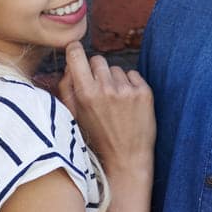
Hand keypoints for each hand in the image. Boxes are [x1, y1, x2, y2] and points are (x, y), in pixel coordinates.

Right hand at [58, 42, 154, 174]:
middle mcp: (106, 89)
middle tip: (99, 91)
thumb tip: (69, 64)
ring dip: (114, 80)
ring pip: (116, 68)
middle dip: (96, 71)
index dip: (75, 51)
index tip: (76, 52)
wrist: (126, 159)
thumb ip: (66, 88)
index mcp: (85, 93)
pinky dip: (130, 85)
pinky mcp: (144, 93)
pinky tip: (128, 104)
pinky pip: (133, 75)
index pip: (77, 54)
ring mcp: (127, 90)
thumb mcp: (73, 117)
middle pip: (98, 59)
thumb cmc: (97, 139)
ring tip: (115, 103)